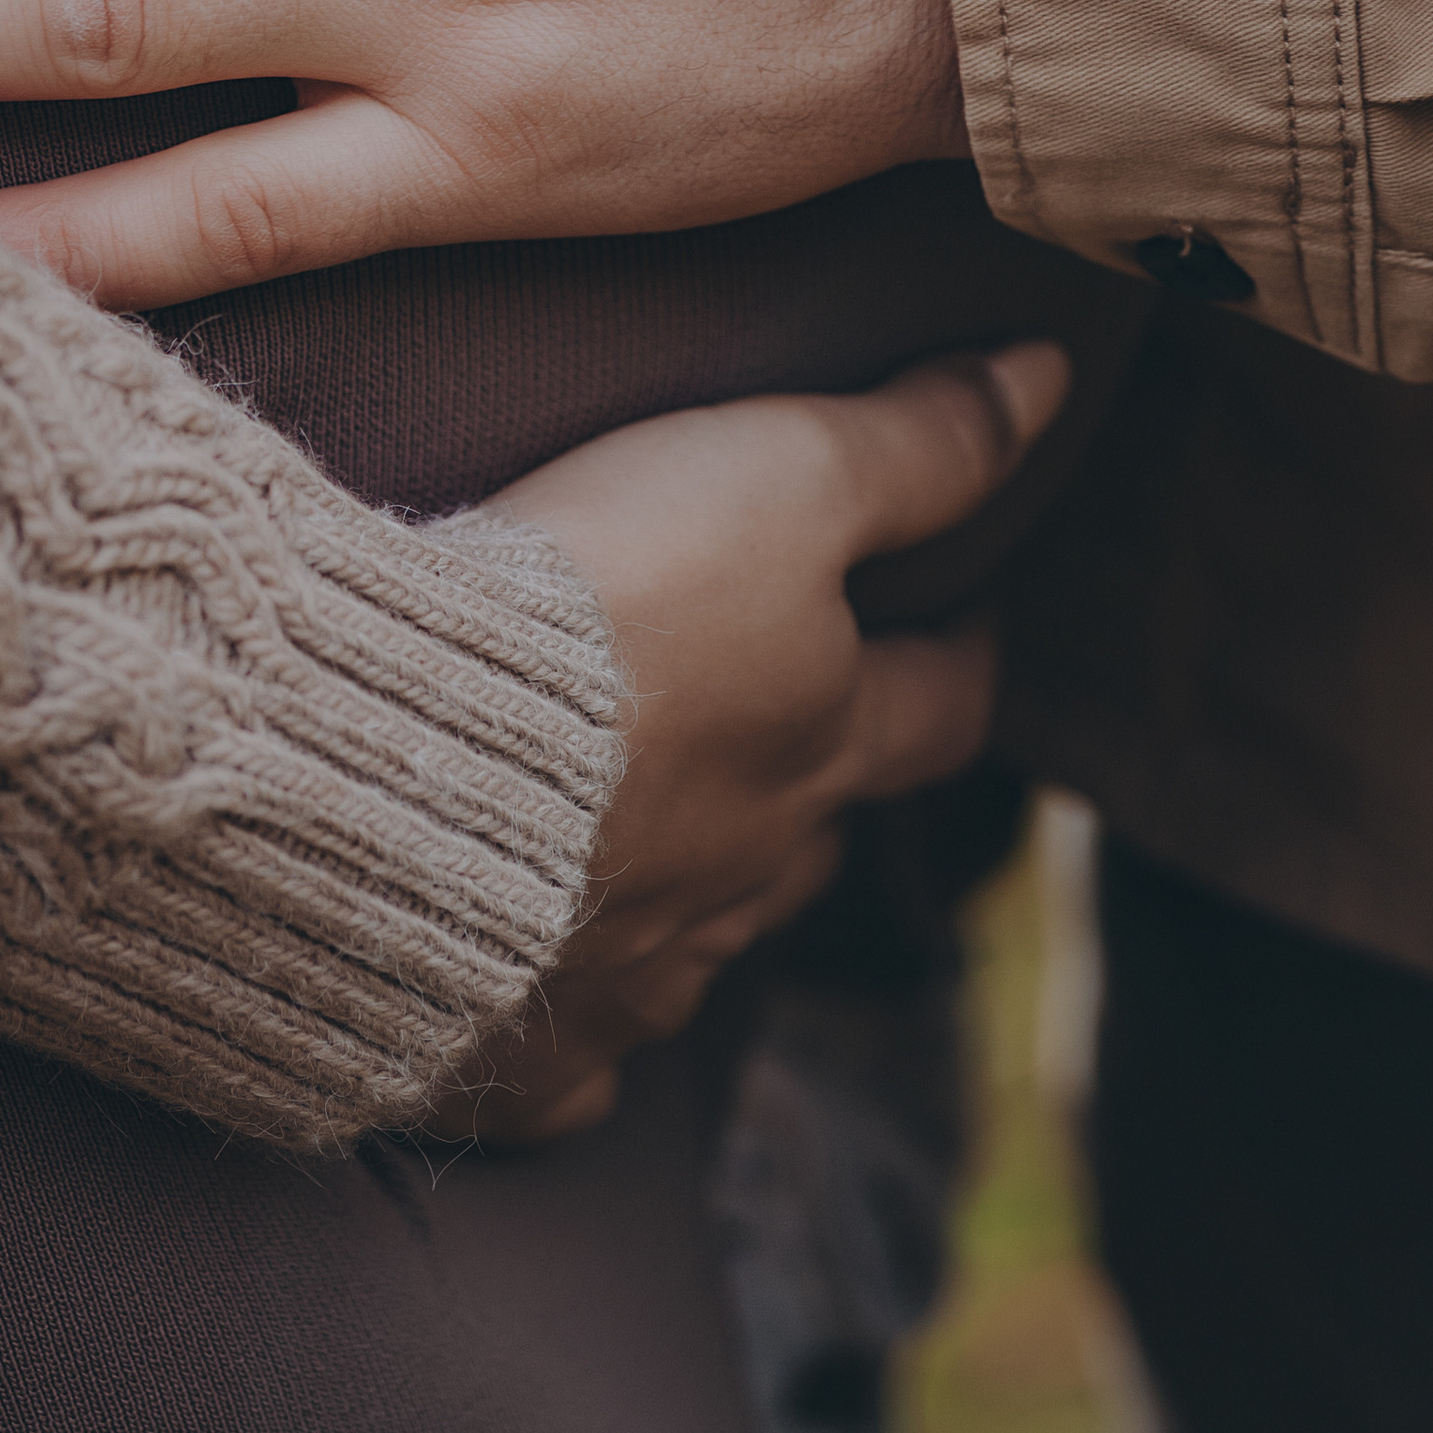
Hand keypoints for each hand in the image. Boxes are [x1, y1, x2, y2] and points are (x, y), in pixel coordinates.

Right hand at [437, 341, 1067, 1141]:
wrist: (387, 763)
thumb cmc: (599, 604)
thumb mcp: (774, 476)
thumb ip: (915, 443)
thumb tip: (1046, 381)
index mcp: (819, 744)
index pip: (942, 702)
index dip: (963, 648)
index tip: (963, 606)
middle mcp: (748, 875)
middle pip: (821, 832)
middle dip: (821, 775)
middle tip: (795, 714)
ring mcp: (636, 975)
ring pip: (705, 935)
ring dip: (697, 881)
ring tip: (654, 825)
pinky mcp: (520, 1050)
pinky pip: (574, 1051)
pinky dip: (572, 1009)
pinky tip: (546, 979)